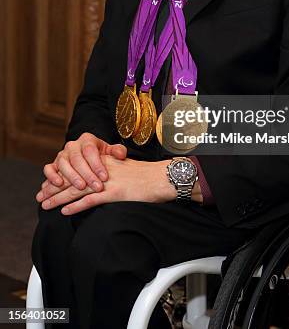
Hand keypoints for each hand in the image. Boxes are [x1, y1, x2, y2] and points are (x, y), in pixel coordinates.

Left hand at [38, 156, 176, 214]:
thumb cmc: (149, 176)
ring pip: (77, 189)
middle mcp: (103, 169)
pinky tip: (65, 211)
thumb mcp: (127, 169)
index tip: (50, 182)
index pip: (78, 168)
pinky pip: (90, 200)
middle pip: (73, 177)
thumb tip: (101, 180)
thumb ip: (112, 172)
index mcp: (106, 162)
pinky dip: (76, 206)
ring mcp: (108, 181)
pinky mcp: (114, 192)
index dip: (62, 176)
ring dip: (58, 197)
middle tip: (40, 194)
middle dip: (54, 187)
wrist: (163, 177)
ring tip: (45, 204)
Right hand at [42, 133, 126, 194]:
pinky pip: (48, 168)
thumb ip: (117, 151)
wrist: (88, 159)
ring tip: (81, 187)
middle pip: (77, 159)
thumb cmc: (101, 156)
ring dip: (72, 176)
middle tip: (97, 187)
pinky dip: (52, 176)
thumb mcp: (110, 152)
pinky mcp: (53, 164)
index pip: (90, 151)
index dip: (97, 164)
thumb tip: (121, 154)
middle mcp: (72, 145)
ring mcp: (61, 155)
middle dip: (87, 174)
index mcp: (87, 139)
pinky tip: (59, 184)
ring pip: (63, 164)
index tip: (104, 177)